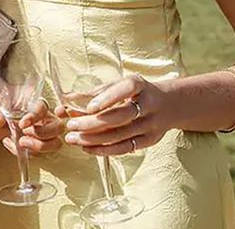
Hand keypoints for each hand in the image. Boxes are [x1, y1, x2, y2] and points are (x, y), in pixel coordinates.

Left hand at [0, 93, 63, 156]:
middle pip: (58, 127)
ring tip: (21, 142)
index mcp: (37, 104)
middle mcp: (46, 118)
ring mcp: (45, 134)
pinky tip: (11, 143)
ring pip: (55, 143)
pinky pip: (39, 154)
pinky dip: (26, 153)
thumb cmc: (3, 107)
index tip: (22, 124)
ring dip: (38, 146)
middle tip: (24, 133)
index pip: (43, 108)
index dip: (34, 117)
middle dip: (43, 133)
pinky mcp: (39, 146)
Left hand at [60, 75, 174, 155]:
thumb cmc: (136, 93)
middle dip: (93, 123)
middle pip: (121, 116)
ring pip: (121, 135)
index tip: (89, 107)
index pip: (126, 89)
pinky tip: (87, 148)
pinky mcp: (149, 140)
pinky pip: (125, 148)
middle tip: (71, 125)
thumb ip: (94, 93)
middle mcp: (148, 104)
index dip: (108, 98)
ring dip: (94, 139)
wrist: (169, 105)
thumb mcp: (119, 85)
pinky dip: (105, 150)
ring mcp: (151, 125)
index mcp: (140, 85)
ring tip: (72, 138)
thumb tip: (65, 100)